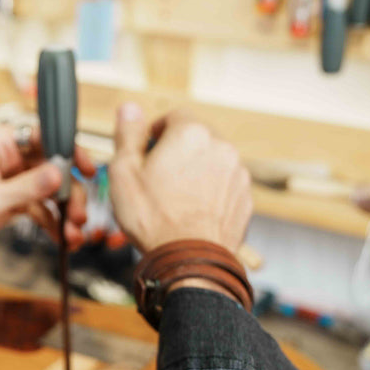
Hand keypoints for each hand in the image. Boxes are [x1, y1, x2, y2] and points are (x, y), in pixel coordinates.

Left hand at [0, 125, 95, 252]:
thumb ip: (27, 187)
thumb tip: (60, 173)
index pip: (43, 136)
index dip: (69, 150)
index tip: (87, 169)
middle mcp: (8, 156)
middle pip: (53, 166)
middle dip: (68, 192)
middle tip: (77, 215)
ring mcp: (12, 178)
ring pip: (50, 189)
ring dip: (64, 211)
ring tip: (73, 233)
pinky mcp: (12, 198)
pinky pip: (41, 207)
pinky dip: (53, 222)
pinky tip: (63, 238)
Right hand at [108, 103, 252, 253]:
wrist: (189, 261)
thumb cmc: (154, 218)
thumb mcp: (124, 172)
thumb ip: (128, 134)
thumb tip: (129, 108)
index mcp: (190, 134)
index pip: (174, 116)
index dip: (156, 133)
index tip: (146, 153)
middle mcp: (220, 147)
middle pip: (195, 138)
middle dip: (177, 152)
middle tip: (156, 178)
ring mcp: (237, 173)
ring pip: (210, 161)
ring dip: (194, 171)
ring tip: (173, 199)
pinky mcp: (245, 197)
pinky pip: (223, 184)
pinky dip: (209, 192)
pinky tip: (190, 211)